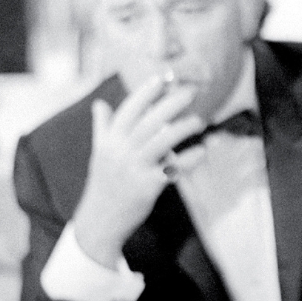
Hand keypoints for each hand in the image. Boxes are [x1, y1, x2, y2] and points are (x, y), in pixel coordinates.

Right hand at [71, 75, 203, 268]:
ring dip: (182, 128)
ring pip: (161, 142)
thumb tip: (99, 104)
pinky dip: (188, 160)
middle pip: (148, 121)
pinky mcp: (146, 187)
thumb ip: (102, 127)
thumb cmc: (103, 184)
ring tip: (199, 121)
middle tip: (191, 91)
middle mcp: (120, 152)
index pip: (128, 110)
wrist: (99, 221)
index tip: (162, 79)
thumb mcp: (99, 153)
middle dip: (170, 103)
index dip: (145, 93)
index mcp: (109, 141)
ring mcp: (133, 169)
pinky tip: (202, 152)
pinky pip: (172, 170)